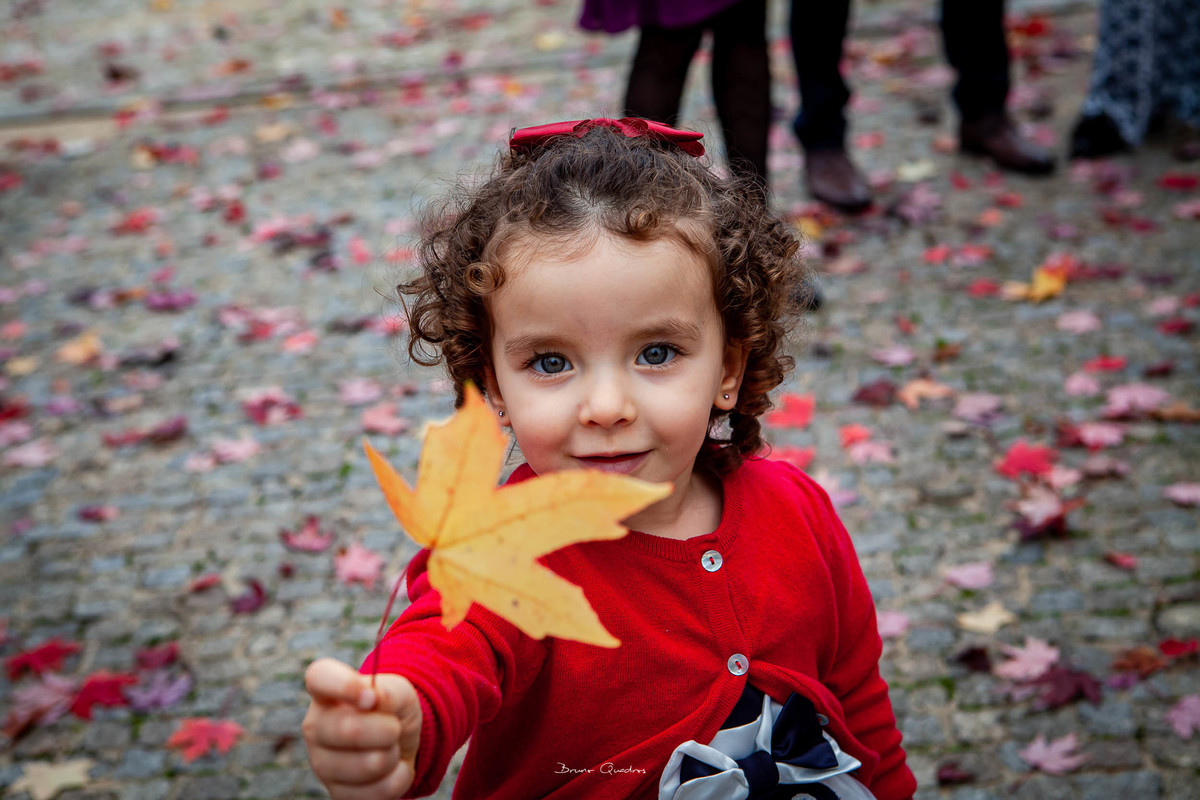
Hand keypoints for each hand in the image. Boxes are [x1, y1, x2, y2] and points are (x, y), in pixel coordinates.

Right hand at [303, 657, 422, 798]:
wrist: (400, 743)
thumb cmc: (392, 711)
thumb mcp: (398, 691)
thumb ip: (386, 692)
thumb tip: (371, 698)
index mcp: (326, 693)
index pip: (319, 678)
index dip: (346, 686)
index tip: (370, 697)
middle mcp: (315, 727)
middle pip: (349, 729)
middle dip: (388, 729)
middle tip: (394, 727)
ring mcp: (322, 764)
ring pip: (369, 765)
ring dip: (394, 755)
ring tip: (390, 747)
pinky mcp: (337, 793)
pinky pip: (377, 792)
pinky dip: (399, 778)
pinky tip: (392, 769)